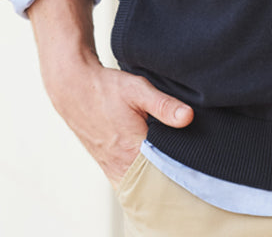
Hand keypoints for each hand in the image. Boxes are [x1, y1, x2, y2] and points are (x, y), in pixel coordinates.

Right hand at [46, 57, 192, 185]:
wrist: (74, 88)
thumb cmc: (106, 88)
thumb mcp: (138, 90)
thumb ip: (164, 105)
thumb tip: (188, 117)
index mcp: (132, 150)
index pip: (166, 172)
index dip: (184, 168)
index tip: (197, 163)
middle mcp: (121, 165)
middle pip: (154, 182)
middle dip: (172, 176)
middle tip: (190, 166)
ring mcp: (112, 168)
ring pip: (141, 185)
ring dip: (157, 178)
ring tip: (174, 168)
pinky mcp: (107, 166)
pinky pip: (128, 181)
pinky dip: (142, 178)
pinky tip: (153, 169)